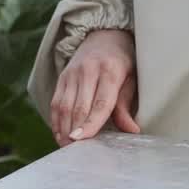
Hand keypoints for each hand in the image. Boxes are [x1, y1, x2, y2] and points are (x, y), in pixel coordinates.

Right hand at [50, 29, 139, 146]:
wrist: (104, 36)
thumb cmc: (123, 62)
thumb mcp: (131, 80)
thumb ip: (125, 106)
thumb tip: (131, 131)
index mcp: (110, 70)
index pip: (100, 102)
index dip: (90, 123)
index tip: (81, 139)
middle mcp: (87, 71)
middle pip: (78, 106)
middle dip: (75, 131)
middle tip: (75, 152)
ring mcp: (72, 73)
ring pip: (64, 106)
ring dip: (63, 128)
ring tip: (66, 147)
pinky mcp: (62, 77)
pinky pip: (56, 102)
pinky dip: (56, 120)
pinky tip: (60, 134)